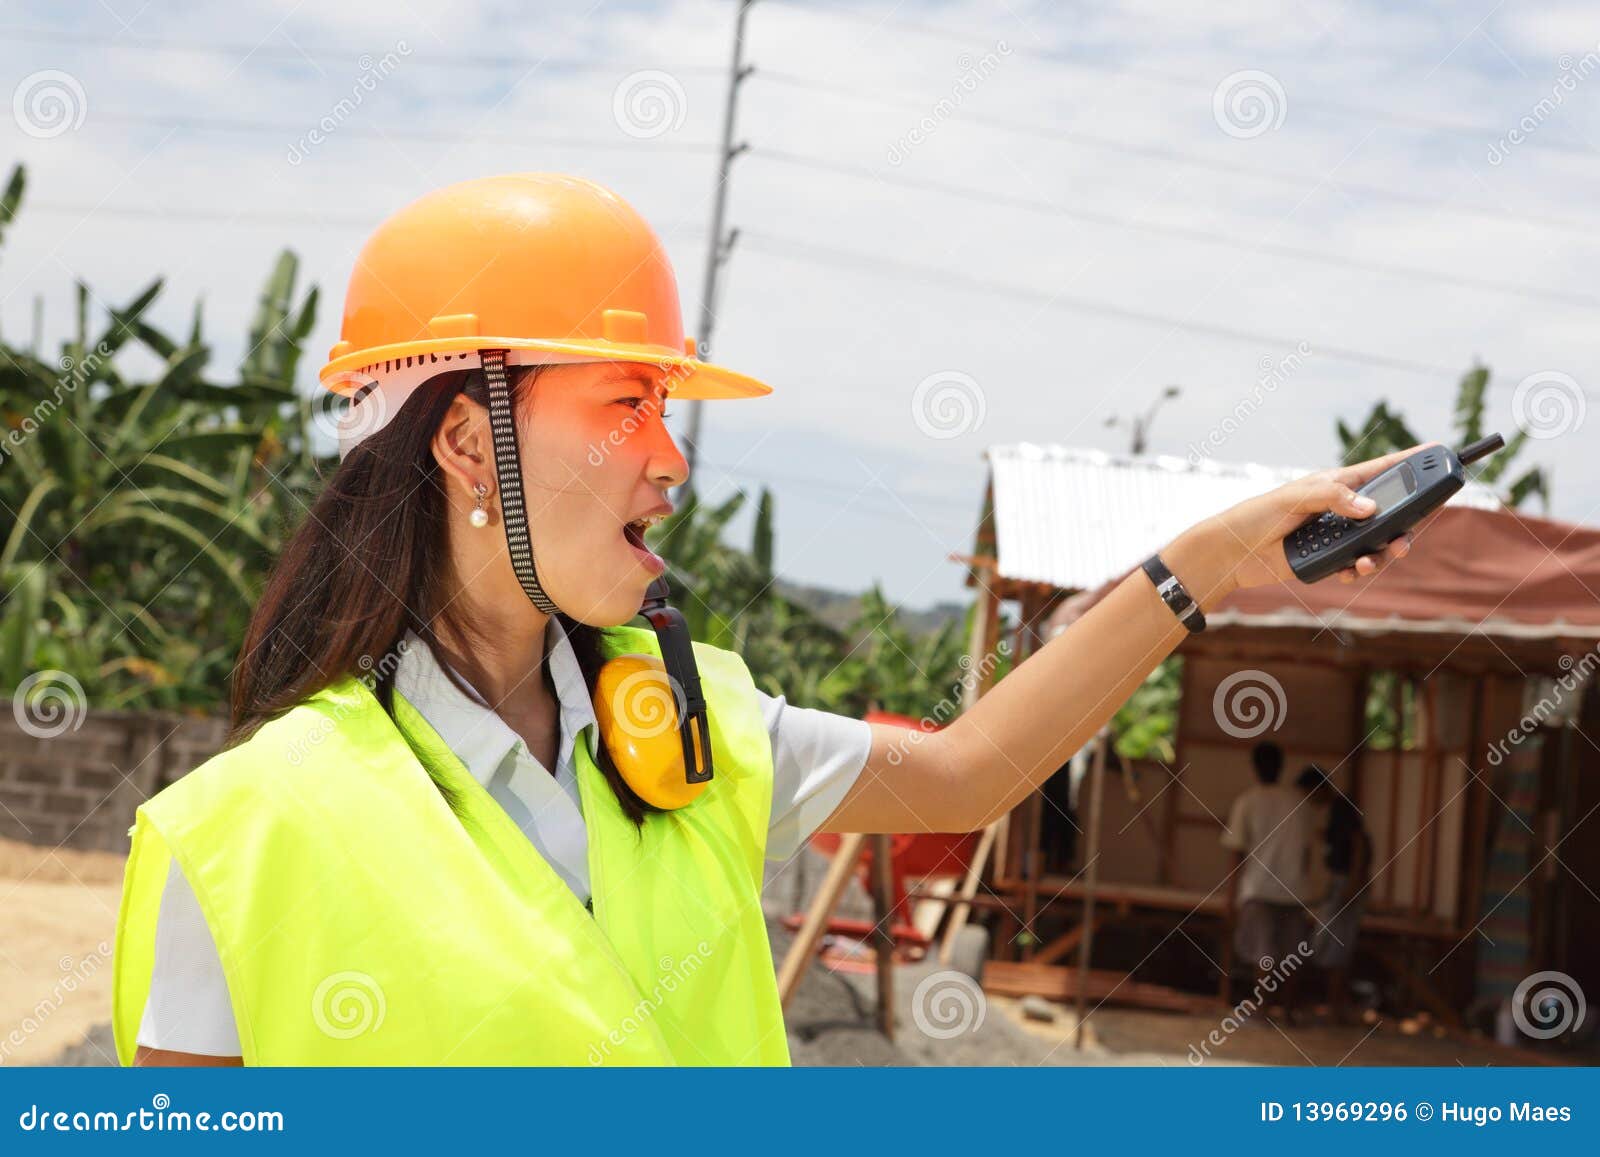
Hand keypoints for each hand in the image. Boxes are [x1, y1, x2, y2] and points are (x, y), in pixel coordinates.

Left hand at [1166, 443, 1437, 603]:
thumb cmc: (1258, 515)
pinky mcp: (1329, 559)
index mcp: (1337, 484)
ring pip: (1378, 543)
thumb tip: (1371, 509)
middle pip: (1390, 512)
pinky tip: (1349, 571)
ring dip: (1381, 554)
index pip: (1381, 469)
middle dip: (1403, 525)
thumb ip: (1333, 497)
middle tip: (1404, 539)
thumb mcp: (1295, 497)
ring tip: (1369, 561)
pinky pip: (1358, 564)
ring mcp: (1338, 535)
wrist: (1232, 554)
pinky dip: (1359, 568)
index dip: (1410, 460)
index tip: (1438, 451)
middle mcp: (1343, 508)